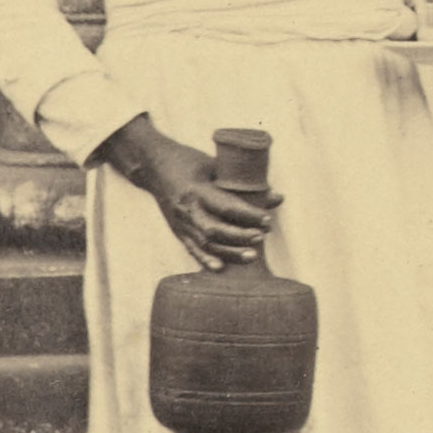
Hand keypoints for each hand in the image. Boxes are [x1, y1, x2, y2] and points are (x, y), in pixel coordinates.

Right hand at [107, 120, 273, 272]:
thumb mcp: (216, 166)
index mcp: (197, 190)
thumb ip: (243, 183)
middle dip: (240, 236)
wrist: (154, 168)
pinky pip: (192, 249)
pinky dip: (206, 260)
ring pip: (205, 244)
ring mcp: (180, 223)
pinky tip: (221, 269)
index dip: (248, 215)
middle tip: (262, 237)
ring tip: (252, 256)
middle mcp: (187, 210)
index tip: (267, 220)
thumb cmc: (190, 163)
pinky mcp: (177, 231)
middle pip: (214, 230)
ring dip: (229, 252)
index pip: (226, 206)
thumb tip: (277, 198)